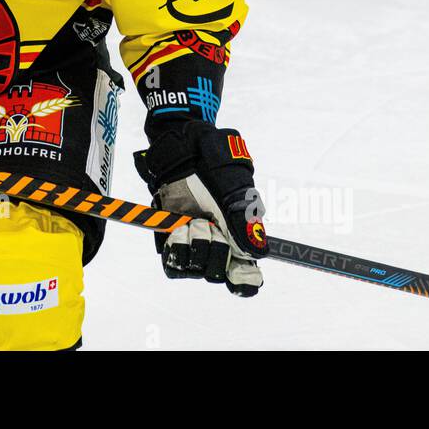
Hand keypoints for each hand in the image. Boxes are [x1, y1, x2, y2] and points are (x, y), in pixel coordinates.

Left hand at [134, 124, 267, 295]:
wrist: (182, 147)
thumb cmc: (214, 162)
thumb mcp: (233, 186)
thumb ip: (243, 219)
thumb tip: (257, 254)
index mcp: (240, 236)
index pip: (246, 275)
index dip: (245, 280)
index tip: (239, 273)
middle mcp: (218, 244)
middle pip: (218, 274)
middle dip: (214, 250)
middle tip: (207, 222)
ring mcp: (194, 243)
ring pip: (194, 270)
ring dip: (192, 246)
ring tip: (191, 221)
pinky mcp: (171, 239)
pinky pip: (172, 264)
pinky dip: (174, 250)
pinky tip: (177, 228)